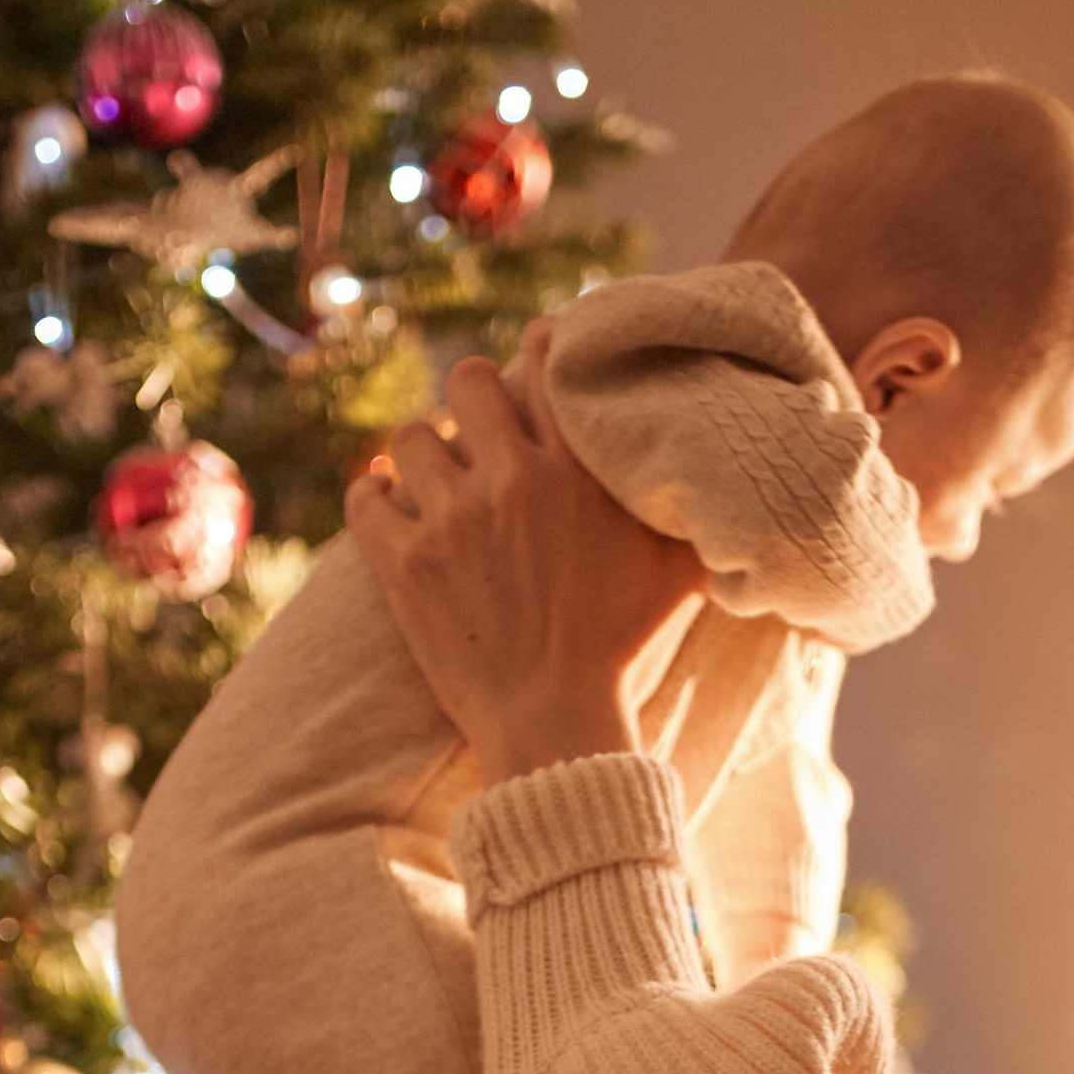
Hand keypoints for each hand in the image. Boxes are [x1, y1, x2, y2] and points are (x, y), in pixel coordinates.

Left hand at [345, 325, 702, 784]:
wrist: (556, 724)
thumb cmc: (622, 648)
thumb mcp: (678, 568)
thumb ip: (683, 504)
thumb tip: (708, 465)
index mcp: (577, 472)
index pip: (548, 363)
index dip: (538, 349)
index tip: (535, 359)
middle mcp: (513, 482)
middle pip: (467, 381)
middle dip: (471, 400)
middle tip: (476, 432)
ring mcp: (453, 521)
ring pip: (410, 435)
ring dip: (418, 452)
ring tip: (430, 477)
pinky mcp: (404, 564)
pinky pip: (364, 495)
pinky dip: (371, 496)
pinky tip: (386, 504)